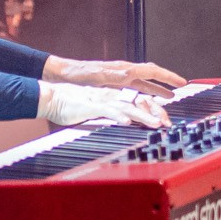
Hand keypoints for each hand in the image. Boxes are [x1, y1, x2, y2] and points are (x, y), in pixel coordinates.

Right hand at [37, 81, 169, 127]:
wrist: (53, 98)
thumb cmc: (73, 105)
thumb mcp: (98, 109)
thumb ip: (112, 113)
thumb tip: (127, 121)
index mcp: (115, 96)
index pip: (139, 100)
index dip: (154, 109)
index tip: (165, 121)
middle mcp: (112, 96)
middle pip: (138, 102)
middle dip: (155, 112)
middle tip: (167, 124)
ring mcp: (102, 100)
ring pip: (127, 106)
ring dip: (142, 116)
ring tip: (155, 123)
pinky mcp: (91, 105)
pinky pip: (107, 110)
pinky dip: (118, 116)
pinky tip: (127, 122)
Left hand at [42, 56, 186, 94]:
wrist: (63, 73)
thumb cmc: (77, 75)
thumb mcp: (95, 76)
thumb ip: (113, 75)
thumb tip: (131, 72)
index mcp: (123, 69)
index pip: (152, 71)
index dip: (168, 77)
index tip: (182, 83)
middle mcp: (124, 72)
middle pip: (151, 76)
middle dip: (166, 83)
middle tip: (180, 89)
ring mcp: (119, 77)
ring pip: (143, 83)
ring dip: (157, 90)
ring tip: (169, 97)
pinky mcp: (113, 84)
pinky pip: (134, 88)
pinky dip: (144, 94)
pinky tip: (145, 100)